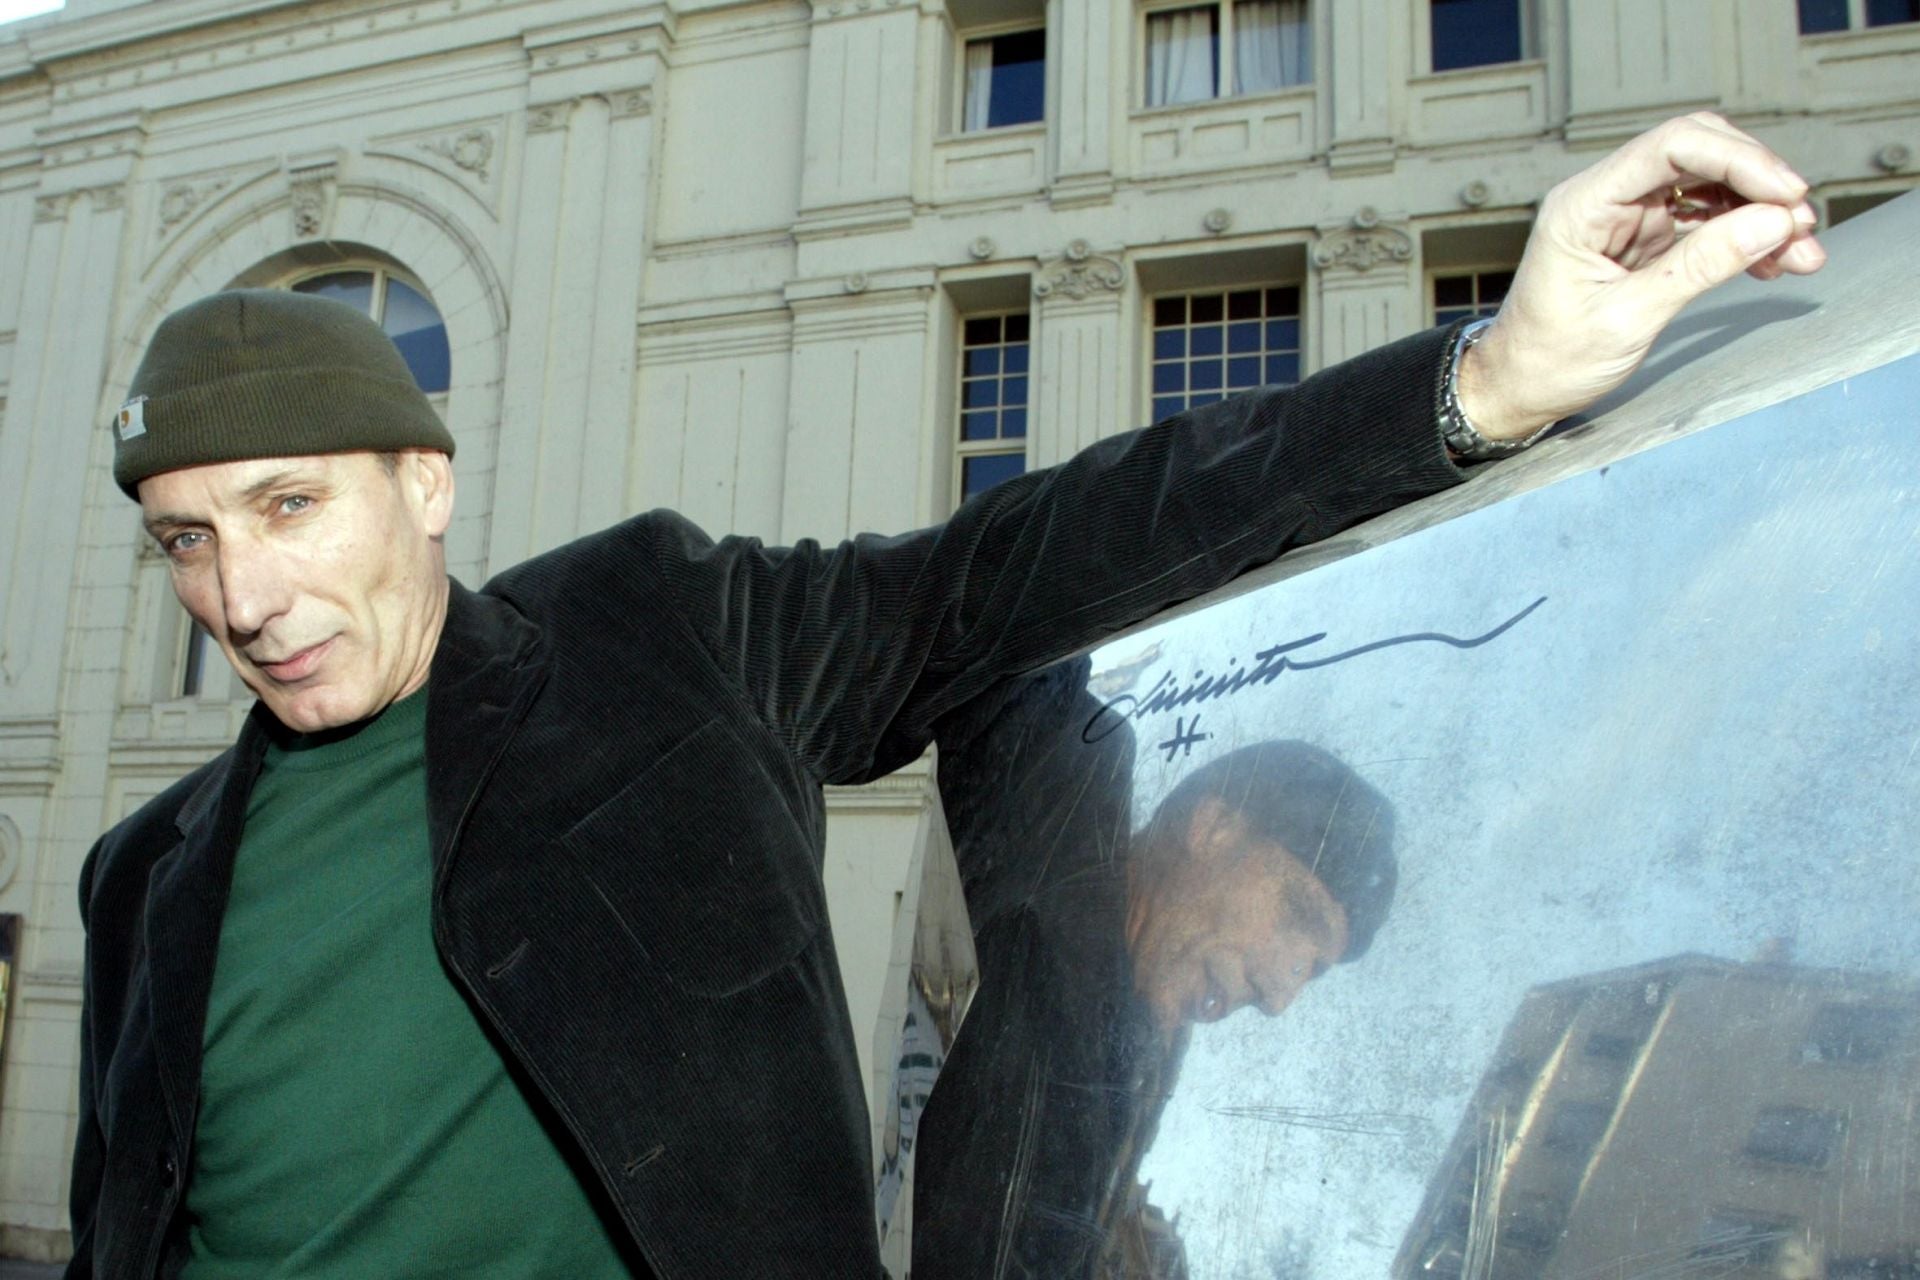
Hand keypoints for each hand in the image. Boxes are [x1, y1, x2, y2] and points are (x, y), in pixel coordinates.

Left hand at [1457, 112, 1825, 441]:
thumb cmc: (1550, 360)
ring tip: (1802, 251)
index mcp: (1583, 204)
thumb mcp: (1628, 319)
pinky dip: (1744, 237)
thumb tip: (1772, 223)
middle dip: (1758, 182)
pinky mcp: (1646, 241)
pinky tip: (1776, 261)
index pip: (1671, 147)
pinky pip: (1706, 221)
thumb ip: (1699, 267)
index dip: (1739, 160)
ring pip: (1710, 187)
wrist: (1519, 389)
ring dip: (1760, 213)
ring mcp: (1628, 217)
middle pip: (1698, 154)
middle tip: (1802, 222)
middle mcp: (1606, 198)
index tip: (1786, 194)